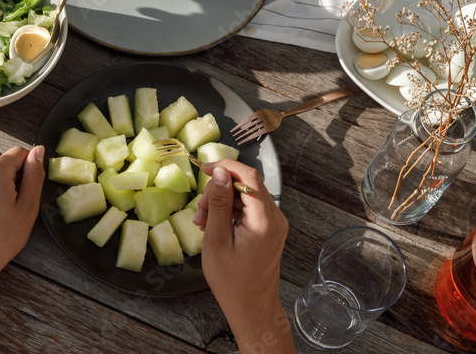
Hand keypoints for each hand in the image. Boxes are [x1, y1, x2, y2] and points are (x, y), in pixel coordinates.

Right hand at [195, 160, 288, 332]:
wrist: (252, 308)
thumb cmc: (231, 281)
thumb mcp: (217, 239)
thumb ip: (218, 203)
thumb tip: (219, 173)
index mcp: (265, 220)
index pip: (248, 177)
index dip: (225, 167)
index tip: (204, 169)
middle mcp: (275, 218)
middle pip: (246, 185)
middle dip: (219, 190)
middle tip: (199, 210)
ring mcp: (274, 224)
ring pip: (245, 196)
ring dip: (221, 202)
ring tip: (203, 222)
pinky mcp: (269, 230)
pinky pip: (248, 209)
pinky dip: (230, 212)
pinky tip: (214, 226)